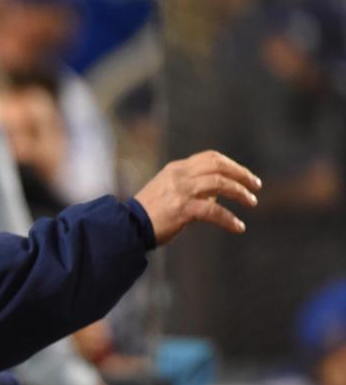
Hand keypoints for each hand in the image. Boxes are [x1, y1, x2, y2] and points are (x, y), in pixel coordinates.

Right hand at [134, 150, 259, 244]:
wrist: (128, 227)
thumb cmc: (148, 213)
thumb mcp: (168, 191)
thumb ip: (191, 188)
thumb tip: (217, 195)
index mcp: (176, 168)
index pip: (210, 157)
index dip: (232, 165)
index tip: (244, 176)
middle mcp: (180, 175)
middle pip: (219, 165)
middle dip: (241, 175)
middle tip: (256, 186)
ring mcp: (181, 191)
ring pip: (220, 184)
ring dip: (240, 193)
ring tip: (251, 203)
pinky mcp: (182, 209)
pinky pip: (214, 211)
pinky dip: (229, 219)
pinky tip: (238, 226)